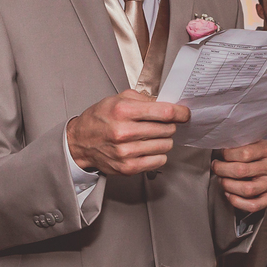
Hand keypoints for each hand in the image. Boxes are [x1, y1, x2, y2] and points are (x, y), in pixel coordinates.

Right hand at [67, 89, 189, 175]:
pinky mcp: (128, 167)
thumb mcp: (118, 99)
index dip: (180, 112)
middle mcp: (124, 132)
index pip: (164, 112)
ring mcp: (126, 152)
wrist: (81, 142)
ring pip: (165, 145)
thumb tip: (168, 104)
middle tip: (163, 123)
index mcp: (123, 111)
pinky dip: (158, 153)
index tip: (184, 113)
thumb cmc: (100, 118)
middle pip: (167, 129)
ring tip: (153, 135)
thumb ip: (144, 99)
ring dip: (164, 139)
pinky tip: (149, 147)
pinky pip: (159, 160)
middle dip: (169, 125)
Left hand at [211, 139, 266, 212]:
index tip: (221, 155)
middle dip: (223, 170)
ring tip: (222, 180)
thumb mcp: (247, 145)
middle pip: (242, 171)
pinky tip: (229, 194)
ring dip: (228, 185)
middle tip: (216, 167)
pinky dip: (237, 202)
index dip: (227, 155)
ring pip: (247, 189)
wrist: (263, 171)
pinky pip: (253, 205)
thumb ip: (237, 145)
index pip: (244, 153)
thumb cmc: (251, 157)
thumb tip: (218, 146)